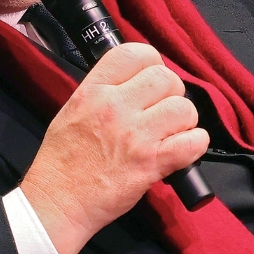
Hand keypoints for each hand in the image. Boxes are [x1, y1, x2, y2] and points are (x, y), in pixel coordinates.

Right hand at [19, 42, 208, 253]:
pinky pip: (195, 141)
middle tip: (160, 111)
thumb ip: (101, 92)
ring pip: (184, 108)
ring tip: (169, 133)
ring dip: (183, 121)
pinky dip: (194, 145)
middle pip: (166, 78)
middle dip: (170, 93)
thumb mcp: (72, 111)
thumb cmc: (62, 159)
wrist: (59, 200)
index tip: (149, 80)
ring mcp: (136, 134)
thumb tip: (132, 84)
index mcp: (93, 91)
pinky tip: (179, 151)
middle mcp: (115, 106)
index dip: (150, 63)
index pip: (135, 53)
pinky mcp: (153, 162)